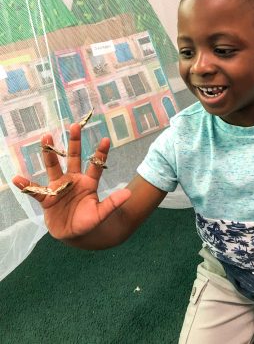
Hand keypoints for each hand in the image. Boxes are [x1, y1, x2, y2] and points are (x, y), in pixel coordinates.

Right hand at [12, 123, 130, 239]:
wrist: (72, 234)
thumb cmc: (88, 222)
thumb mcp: (101, 214)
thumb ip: (112, 204)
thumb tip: (128, 194)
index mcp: (88, 183)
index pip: (96, 165)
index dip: (101, 153)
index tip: (106, 139)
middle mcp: (73, 180)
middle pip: (74, 157)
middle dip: (75, 142)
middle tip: (75, 125)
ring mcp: (59, 187)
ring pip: (54, 167)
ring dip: (49, 153)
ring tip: (46, 138)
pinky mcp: (47, 198)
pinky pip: (35, 191)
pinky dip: (26, 186)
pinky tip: (18, 179)